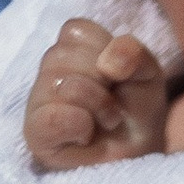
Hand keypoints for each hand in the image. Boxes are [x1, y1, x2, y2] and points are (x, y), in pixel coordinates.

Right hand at [23, 17, 170, 166]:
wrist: (142, 153)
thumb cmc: (138, 109)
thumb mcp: (148, 73)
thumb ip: (134, 53)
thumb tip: (107, 62)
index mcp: (70, 48)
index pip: (75, 31)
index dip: (105, 51)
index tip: (117, 75)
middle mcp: (48, 70)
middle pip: (65, 56)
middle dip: (103, 83)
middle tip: (114, 104)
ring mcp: (37, 101)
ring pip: (62, 85)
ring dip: (98, 107)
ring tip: (106, 122)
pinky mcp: (35, 133)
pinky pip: (51, 117)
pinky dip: (79, 125)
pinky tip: (86, 135)